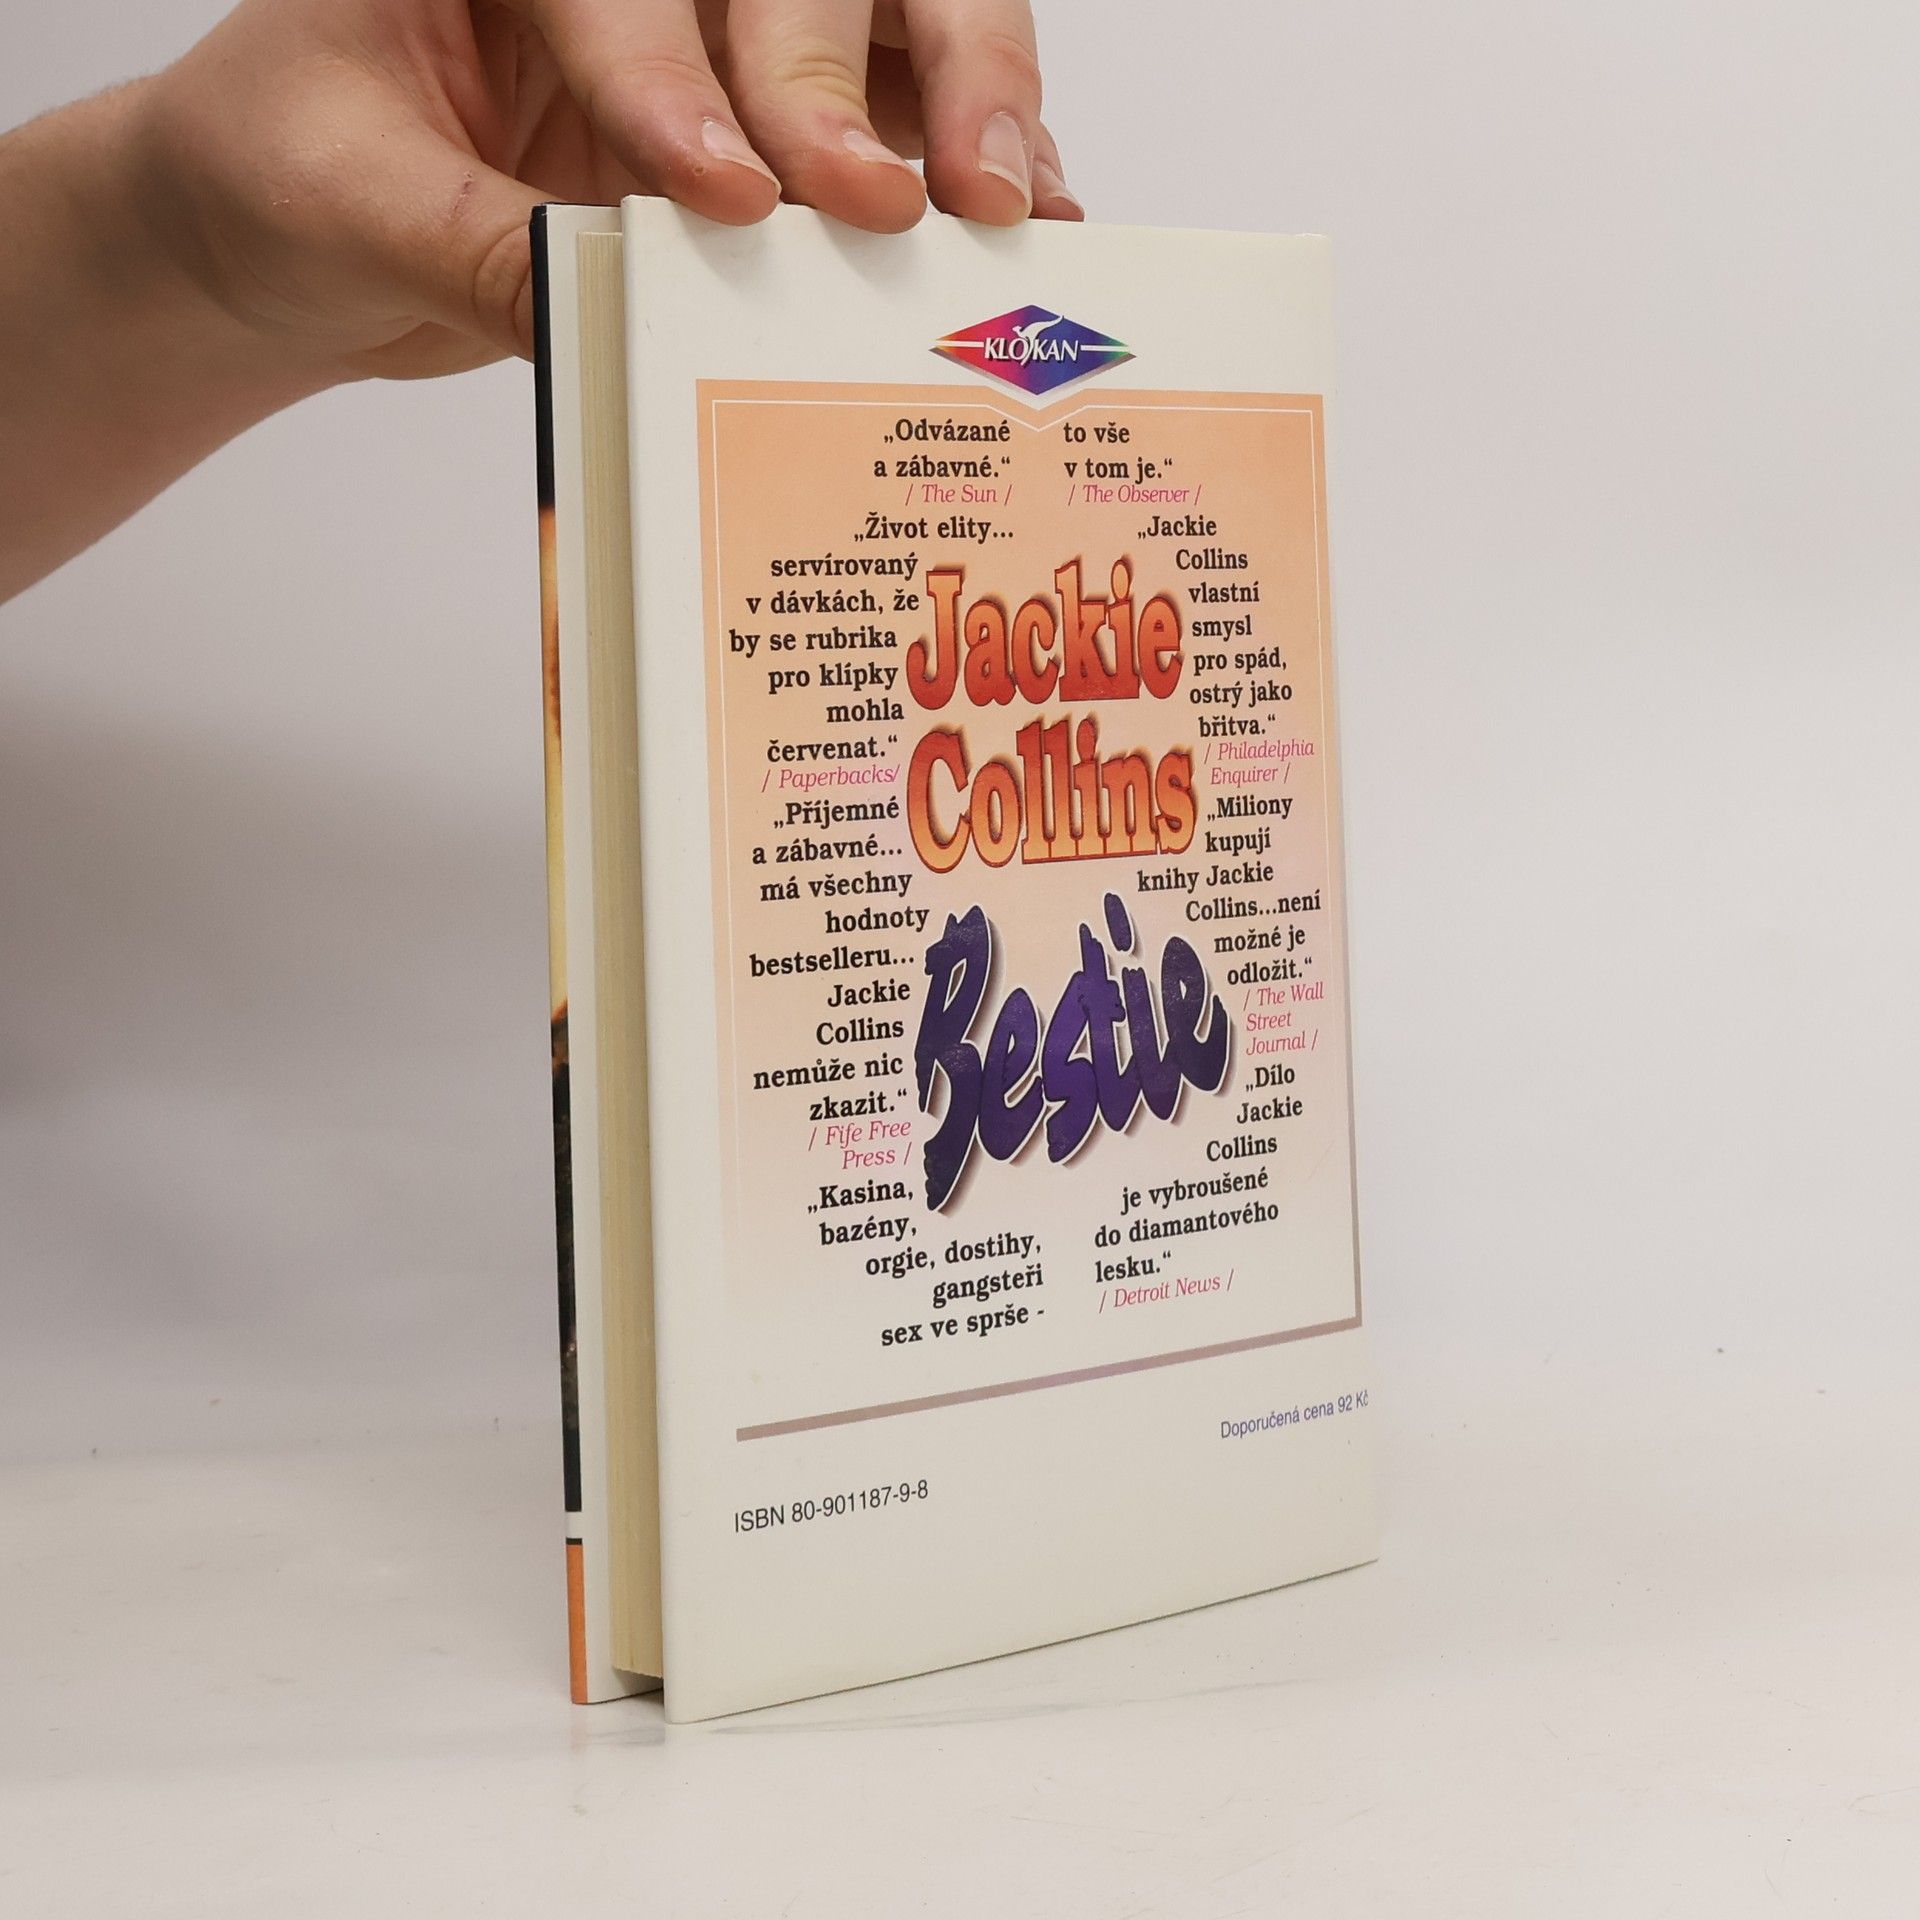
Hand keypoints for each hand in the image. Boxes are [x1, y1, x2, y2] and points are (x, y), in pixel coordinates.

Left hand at [132, 0, 1081, 382]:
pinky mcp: (771, 117)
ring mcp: (718, 31)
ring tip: (1002, 206)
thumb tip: (600, 308)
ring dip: (962, 96)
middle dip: (847, 76)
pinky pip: (897, 117)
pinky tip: (1024, 218)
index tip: (718, 192)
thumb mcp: (344, 201)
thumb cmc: (289, 169)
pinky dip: (965, 162)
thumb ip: (470, 246)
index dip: (668, 76)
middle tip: (891, 202)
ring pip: (886, 13)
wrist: (299, 227)